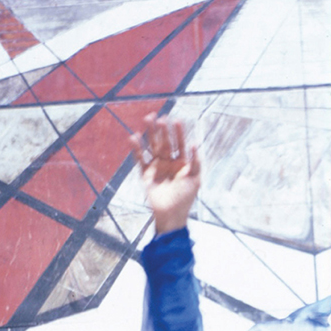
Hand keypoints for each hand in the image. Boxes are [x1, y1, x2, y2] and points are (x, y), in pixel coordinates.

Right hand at [131, 115, 200, 233]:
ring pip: (152, 146)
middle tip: (160, 117)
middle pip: (164, 141)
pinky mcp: (145, 173)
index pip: (179, 143)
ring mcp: (156, 166)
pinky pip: (140, 158)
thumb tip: (195, 142)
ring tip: (148, 119)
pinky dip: (136, 149)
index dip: (178, 132)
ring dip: (150, 133)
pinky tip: (133, 137)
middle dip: (162, 130)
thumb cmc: (186, 198)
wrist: (171, 214)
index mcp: (181, 162)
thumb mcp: (196, 179)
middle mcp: (168, 161)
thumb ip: (196, 161)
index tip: (176, 120)